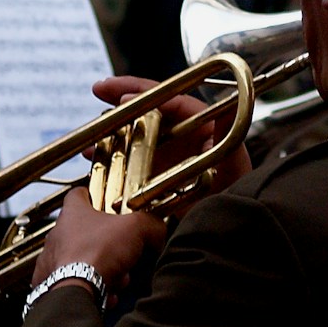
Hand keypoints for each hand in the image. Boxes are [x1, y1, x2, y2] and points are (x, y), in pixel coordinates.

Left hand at [31, 187, 167, 299]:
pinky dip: (93, 286)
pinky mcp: (52, 283)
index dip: (95, 195)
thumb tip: (158, 229)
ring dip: (103, 268)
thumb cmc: (96, 254)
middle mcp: (58, 234)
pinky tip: (106, 291)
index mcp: (72, 213)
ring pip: (84, 259)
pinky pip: (77, 282)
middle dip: (109, 244)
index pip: (79, 193)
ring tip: (117, 276)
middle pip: (87, 232)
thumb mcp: (136, 229)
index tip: (106, 201)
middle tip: (123, 251)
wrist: (77, 291)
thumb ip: (150, 224)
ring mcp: (52, 259)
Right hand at [92, 75, 252, 207]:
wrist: (223, 237)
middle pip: (154, 108)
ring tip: (93, 129)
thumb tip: (227, 104)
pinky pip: (133, 158)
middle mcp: (188, 138)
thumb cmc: (234, 202)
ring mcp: (171, 156)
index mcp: (208, 130)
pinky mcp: (158, 176)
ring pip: (139, 132)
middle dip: (125, 97)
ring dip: (115, 127)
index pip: (177, 100)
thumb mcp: (234, 168)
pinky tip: (93, 155)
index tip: (122, 96)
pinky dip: (114, 153)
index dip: (149, 93)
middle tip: (99, 89)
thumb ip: (228, 136)